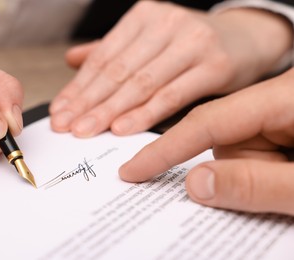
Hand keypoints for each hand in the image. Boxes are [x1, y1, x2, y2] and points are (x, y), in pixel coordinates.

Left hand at [50, 1, 291, 136]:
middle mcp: (165, 23)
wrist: (247, 36)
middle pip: (117, 71)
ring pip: (140, 84)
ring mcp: (191, 43)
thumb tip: (72, 60)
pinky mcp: (214, 65)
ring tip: (85, 131)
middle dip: (87, 103)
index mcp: (144, 15)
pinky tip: (121, 128)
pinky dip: (144, 114)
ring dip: (108, 111)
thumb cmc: (193, 42)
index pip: (103, 57)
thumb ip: (112, 49)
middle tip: (66, 126)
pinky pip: (171, 95)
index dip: (78, 87)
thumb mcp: (150, 39)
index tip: (61, 111)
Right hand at [119, 68, 293, 215]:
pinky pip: (244, 145)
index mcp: (285, 95)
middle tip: (267, 190)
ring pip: (229, 143)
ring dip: (252, 175)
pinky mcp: (275, 119)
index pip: (207, 120)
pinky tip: (283, 178)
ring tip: (289, 186)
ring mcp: (274, 105)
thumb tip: (195, 184)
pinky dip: (254, 170)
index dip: (167, 148)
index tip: (133, 170)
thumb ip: (257, 184)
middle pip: (216, 132)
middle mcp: (274, 93)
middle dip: (235, 172)